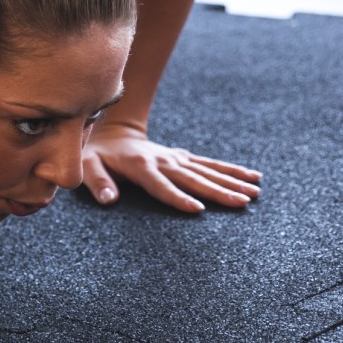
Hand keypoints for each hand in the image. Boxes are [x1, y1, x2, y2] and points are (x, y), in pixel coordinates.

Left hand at [81, 122, 261, 212]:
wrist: (111, 133)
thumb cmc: (96, 155)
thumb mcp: (87, 166)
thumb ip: (97, 182)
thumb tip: (108, 200)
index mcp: (141, 167)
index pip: (162, 186)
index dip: (178, 198)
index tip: (198, 209)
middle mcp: (163, 161)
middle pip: (193, 179)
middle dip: (218, 191)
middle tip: (243, 202)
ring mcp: (175, 158)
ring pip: (207, 171)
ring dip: (231, 181)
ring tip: (255, 192)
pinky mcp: (183, 157)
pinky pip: (209, 164)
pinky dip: (231, 170)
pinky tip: (252, 177)